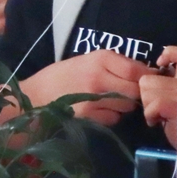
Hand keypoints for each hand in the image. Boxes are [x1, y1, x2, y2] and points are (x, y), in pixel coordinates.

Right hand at [20, 50, 145, 125]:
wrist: (30, 98)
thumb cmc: (55, 77)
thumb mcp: (82, 62)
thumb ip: (109, 65)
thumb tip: (140, 72)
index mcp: (98, 59)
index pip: (137, 70)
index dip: (145, 78)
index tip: (146, 81)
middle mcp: (99, 77)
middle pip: (135, 89)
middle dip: (135, 93)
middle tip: (128, 95)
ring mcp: (94, 99)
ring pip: (127, 106)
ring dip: (123, 106)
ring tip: (109, 103)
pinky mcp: (89, 116)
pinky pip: (113, 118)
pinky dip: (110, 116)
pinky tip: (97, 112)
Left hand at [142, 46, 176, 143]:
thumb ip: (170, 89)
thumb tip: (151, 79)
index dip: (170, 54)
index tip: (160, 63)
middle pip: (149, 79)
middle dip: (147, 95)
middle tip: (159, 109)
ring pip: (147, 91)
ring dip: (148, 106)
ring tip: (161, 116)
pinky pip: (152, 105)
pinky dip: (150, 116)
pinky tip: (158, 122)